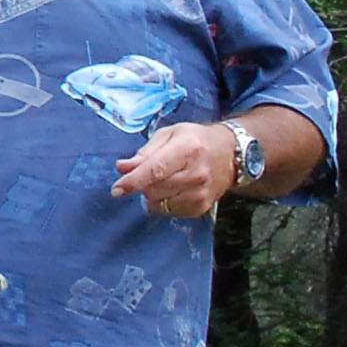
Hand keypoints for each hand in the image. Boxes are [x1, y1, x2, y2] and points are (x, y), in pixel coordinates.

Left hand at [114, 123, 241, 217]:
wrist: (230, 155)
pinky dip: (164, 203)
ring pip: (160, 204)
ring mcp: (200, 193)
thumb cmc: (195, 141)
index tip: (116, 190)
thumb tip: (122, 167)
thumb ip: (145, 152)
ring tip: (163, 180)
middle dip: (142, 185)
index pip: (156, 170)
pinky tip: (172, 190)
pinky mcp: (201, 208)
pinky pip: (169, 212)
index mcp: (187, 149)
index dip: (133, 181)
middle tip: (146, 174)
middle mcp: (196, 174)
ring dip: (152, 195)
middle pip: (155, 189)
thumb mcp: (170, 135)